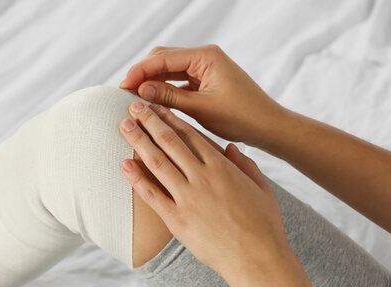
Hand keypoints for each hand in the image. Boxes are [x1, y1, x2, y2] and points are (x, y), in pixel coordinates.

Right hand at [119, 45, 286, 146]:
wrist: (268, 127)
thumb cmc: (242, 117)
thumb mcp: (201, 108)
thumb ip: (169, 97)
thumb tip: (140, 90)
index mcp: (206, 56)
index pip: (163, 58)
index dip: (140, 71)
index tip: (122, 86)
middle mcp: (205, 57)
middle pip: (163, 59)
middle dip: (143, 73)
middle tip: (124, 92)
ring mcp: (205, 68)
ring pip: (169, 70)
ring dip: (152, 81)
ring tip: (134, 97)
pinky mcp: (205, 81)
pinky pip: (178, 81)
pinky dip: (164, 89)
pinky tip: (152, 101)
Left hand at [119, 101, 291, 279]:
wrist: (258, 259)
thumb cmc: (264, 225)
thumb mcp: (263, 188)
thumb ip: (246, 164)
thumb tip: (231, 148)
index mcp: (221, 167)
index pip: (190, 135)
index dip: (170, 118)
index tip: (157, 107)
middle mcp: (201, 177)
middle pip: (169, 142)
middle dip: (149, 121)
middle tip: (132, 106)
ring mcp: (187, 198)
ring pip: (157, 162)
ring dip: (138, 141)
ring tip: (123, 126)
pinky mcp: (177, 220)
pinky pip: (151, 195)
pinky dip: (136, 179)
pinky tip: (124, 164)